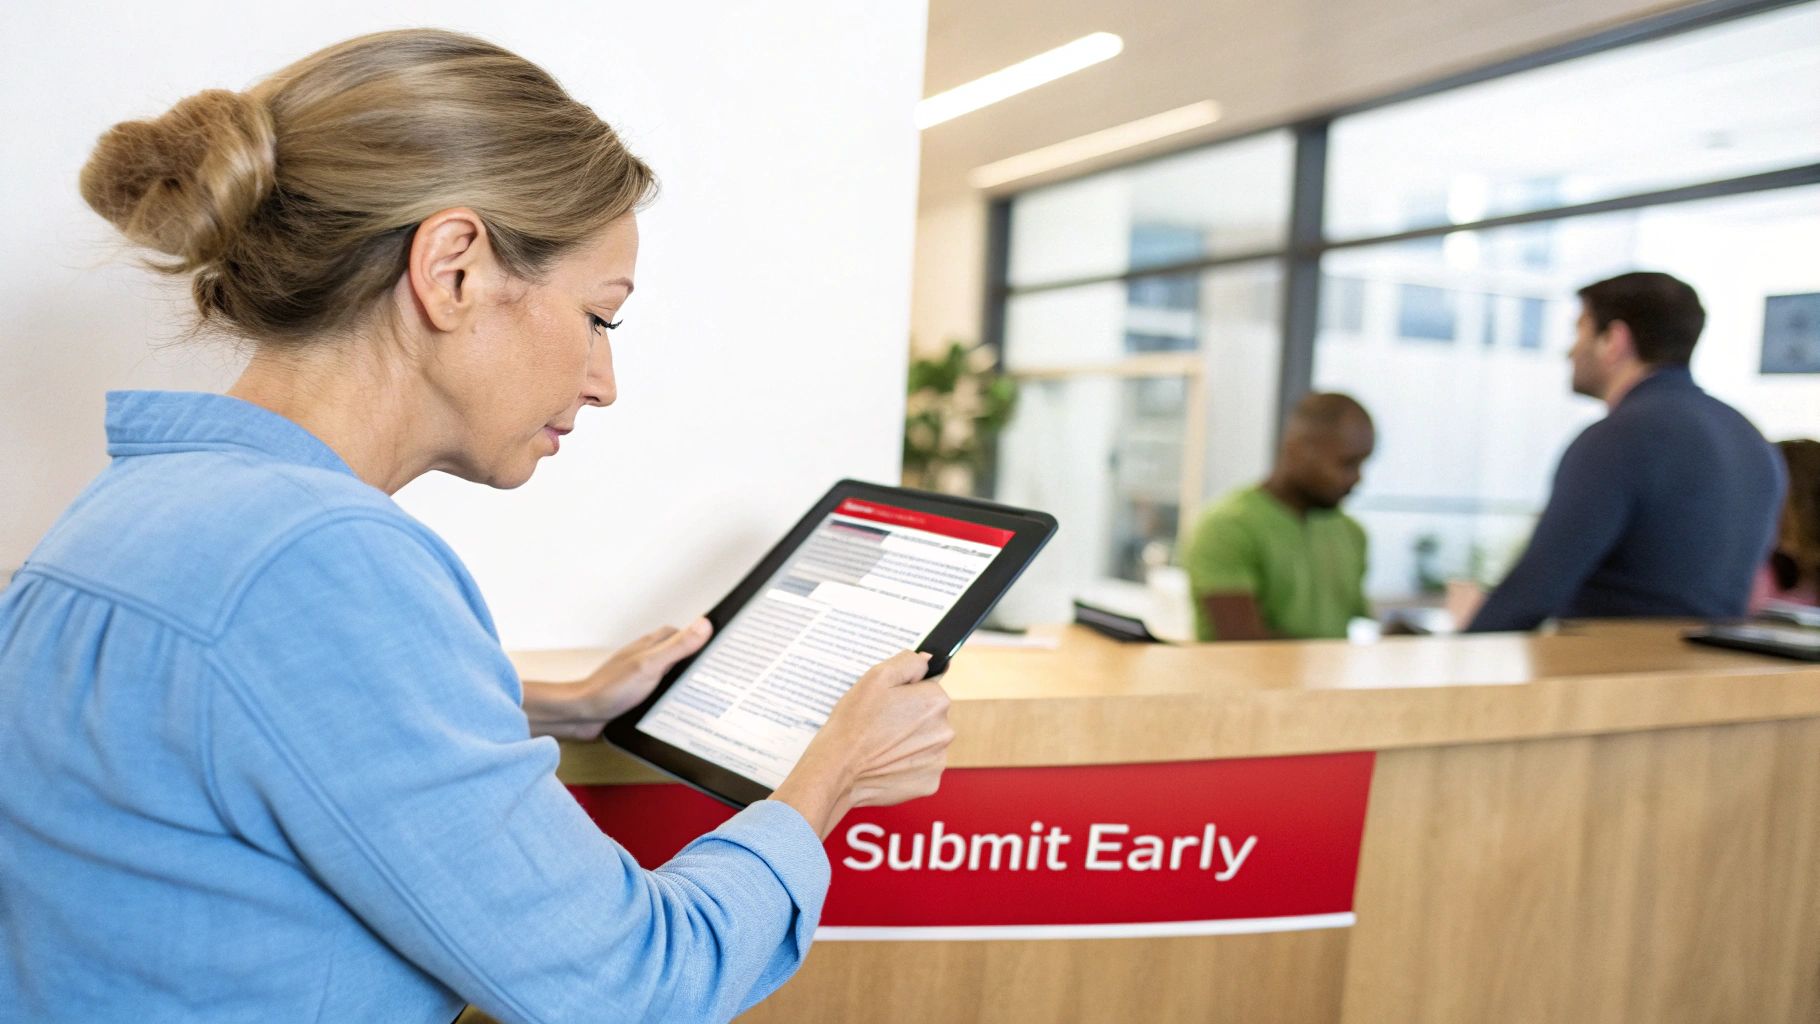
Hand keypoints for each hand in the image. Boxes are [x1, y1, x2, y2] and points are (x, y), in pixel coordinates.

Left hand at [521, 618, 712, 739]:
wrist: (582, 714)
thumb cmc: (610, 689)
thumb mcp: (651, 665)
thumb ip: (677, 646)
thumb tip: (703, 624)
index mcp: (650, 646)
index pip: (681, 633)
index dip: (699, 635)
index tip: (718, 640)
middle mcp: (645, 658)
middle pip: (676, 651)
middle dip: (694, 657)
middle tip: (715, 664)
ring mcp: (640, 676)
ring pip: (669, 672)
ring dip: (682, 678)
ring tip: (704, 686)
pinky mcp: (636, 694)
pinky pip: (660, 690)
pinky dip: (671, 694)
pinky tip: (679, 705)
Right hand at [770, 650, 953, 838]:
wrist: (837, 770)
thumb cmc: (853, 724)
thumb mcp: (875, 678)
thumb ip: (908, 662)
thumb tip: (927, 660)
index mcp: (936, 701)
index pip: (928, 689)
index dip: (905, 695)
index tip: (887, 705)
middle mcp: (944, 731)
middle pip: (930, 718)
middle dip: (910, 719)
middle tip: (880, 726)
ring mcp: (938, 760)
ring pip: (925, 744)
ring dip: (908, 744)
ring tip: (880, 747)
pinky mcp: (928, 783)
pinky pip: (921, 768)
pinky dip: (906, 767)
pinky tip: (886, 765)